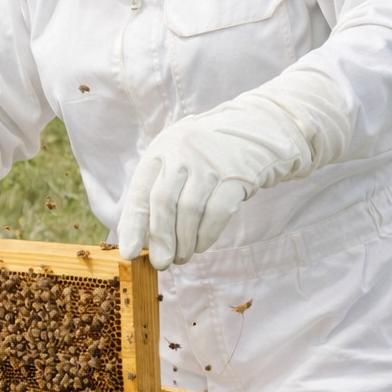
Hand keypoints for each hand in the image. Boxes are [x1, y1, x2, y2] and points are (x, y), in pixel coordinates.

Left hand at [117, 73, 351, 269]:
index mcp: (162, 148)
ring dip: (184, 241)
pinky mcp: (237, 174)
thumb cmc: (213, 153)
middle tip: (161, 263)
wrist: (263, 128)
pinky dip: (206, 235)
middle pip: (163, 202)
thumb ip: (161, 188)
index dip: (132, 225)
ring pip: (189, 210)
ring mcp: (211, 161)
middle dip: (160, 238)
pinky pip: (217, 213)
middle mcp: (183, 151)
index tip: (128, 253)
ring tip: (182, 256)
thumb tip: (141, 236)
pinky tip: (202, 246)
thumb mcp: (181, 158)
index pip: (140, 191)